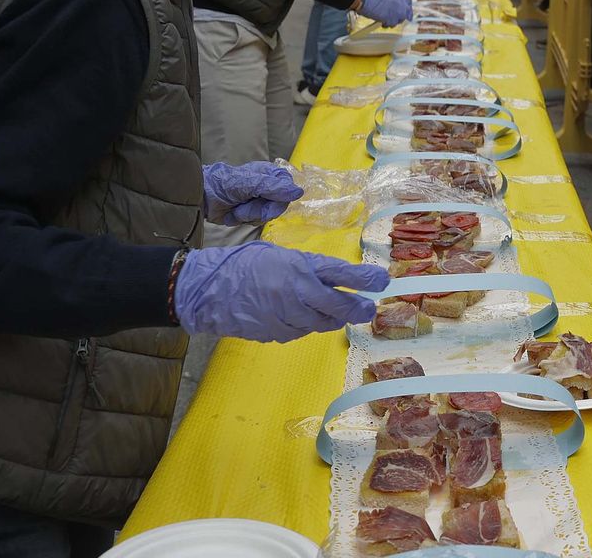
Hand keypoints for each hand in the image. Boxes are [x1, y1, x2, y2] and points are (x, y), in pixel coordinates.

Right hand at [174, 243, 388, 341]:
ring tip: (336, 312)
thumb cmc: (244, 265)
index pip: (340, 275)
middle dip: (357, 308)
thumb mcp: (280, 256)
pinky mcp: (275, 334)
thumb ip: (308, 269)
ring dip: (331, 318)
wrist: (208, 291)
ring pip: (321, 324)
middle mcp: (296, 294)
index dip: (365, 279)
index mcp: (298, 268)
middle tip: (368, 309)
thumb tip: (334, 280)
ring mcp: (286, 317)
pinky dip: (306, 325)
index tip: (383, 281)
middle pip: (338, 306)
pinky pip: (300, 332)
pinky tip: (299, 316)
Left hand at [202, 161, 300, 225]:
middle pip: (278, 206)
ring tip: (235, 209)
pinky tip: (233, 214)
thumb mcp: (249, 183)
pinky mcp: (251, 213)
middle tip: (243, 207)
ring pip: (267, 216)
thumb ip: (273, 187)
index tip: (266, 202)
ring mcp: (259, 201)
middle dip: (259, 210)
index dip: (278, 199)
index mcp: (270, 174)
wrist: (201, 197)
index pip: (288, 190)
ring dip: (248, 215)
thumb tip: (299, 192)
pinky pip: (256, 222)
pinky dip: (243, 220)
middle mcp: (268, 187)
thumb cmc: (223, 184)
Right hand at [358, 0, 413, 25]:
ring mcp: (397, 11)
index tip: (405, 8)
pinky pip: (392, 24)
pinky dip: (387, 24)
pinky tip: (381, 22)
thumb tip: (394, 4)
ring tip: (385, 20)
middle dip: (402, 15)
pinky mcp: (392, 18)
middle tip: (396, 19)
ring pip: (400, 19)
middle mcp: (400, 1)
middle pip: (407, 11)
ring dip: (393, 21)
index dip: (407, 4)